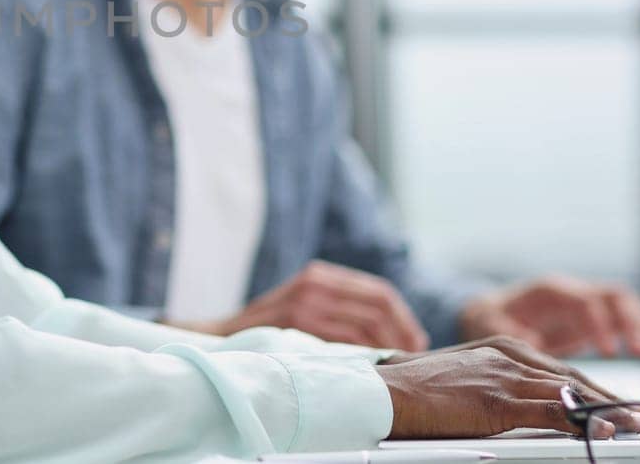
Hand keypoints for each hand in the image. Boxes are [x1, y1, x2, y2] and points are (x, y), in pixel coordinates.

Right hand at [181, 261, 429, 351]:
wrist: (223, 336)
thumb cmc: (268, 328)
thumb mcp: (303, 305)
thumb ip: (336, 308)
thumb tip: (387, 329)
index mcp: (321, 275)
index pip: (378, 291)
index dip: (404, 316)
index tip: (416, 338)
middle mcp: (316, 281)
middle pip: (379, 305)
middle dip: (403, 332)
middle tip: (413, 354)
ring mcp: (307, 300)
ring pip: (367, 323)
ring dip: (388, 345)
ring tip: (395, 362)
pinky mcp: (298, 320)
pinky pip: (346, 337)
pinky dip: (365, 352)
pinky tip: (371, 365)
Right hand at [377, 336, 639, 438]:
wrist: (384, 392)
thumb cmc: (414, 390)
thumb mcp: (462, 378)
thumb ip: (494, 385)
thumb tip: (520, 406)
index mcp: (499, 346)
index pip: (558, 368)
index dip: (592, 388)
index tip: (617, 402)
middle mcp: (508, 354)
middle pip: (572, 378)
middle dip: (609, 398)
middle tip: (639, 415)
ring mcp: (505, 376)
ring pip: (570, 393)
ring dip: (608, 410)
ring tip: (634, 424)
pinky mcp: (498, 401)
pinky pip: (551, 412)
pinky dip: (584, 421)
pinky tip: (603, 429)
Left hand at [459, 276, 639, 358]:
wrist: (491, 312)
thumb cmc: (492, 318)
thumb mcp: (492, 324)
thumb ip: (511, 330)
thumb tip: (533, 340)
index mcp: (550, 292)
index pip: (584, 301)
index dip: (599, 324)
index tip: (609, 350)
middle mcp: (573, 293)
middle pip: (612, 296)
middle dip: (632, 320)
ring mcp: (586, 305)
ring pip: (623, 306)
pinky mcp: (593, 321)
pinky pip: (623, 321)